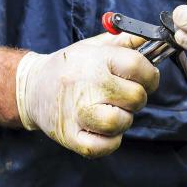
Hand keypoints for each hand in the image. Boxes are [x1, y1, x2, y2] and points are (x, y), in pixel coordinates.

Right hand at [15, 33, 159, 157]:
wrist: (32, 88)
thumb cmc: (69, 67)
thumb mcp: (93, 47)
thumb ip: (125, 42)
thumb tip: (154, 39)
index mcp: (95, 60)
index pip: (138, 66)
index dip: (149, 75)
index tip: (145, 78)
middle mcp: (87, 85)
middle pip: (135, 97)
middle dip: (136, 98)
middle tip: (124, 96)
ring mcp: (77, 112)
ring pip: (120, 122)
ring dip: (123, 120)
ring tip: (112, 112)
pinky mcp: (71, 136)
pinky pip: (104, 146)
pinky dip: (110, 141)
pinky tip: (103, 130)